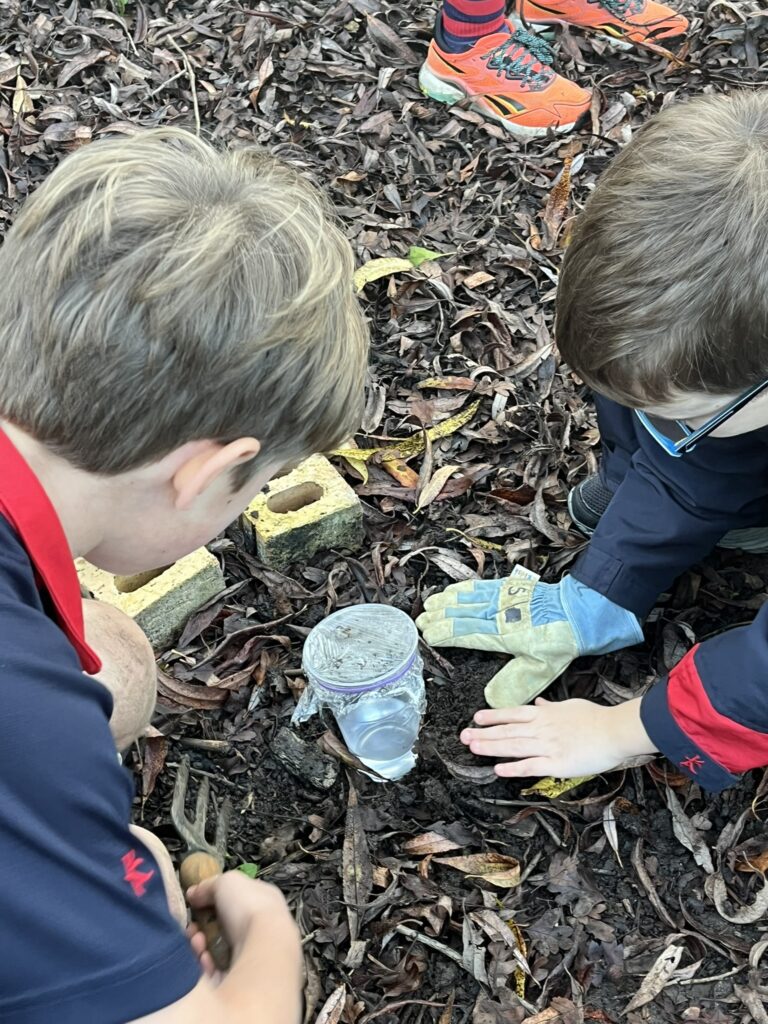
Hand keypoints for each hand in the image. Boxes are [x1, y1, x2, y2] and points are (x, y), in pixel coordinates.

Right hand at [186, 873, 300, 976]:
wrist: (264, 947)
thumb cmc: (248, 907)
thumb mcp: (227, 882)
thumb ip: (209, 886)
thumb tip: (193, 893)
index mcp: (262, 901)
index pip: (236, 899)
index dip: (213, 901)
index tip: (194, 903)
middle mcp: (260, 927)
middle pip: (223, 927)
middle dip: (202, 928)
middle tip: (192, 928)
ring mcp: (252, 954)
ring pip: (218, 949)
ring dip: (202, 946)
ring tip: (197, 942)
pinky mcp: (242, 979)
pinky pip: (217, 971)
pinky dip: (206, 964)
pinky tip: (203, 958)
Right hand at [417, 570, 641, 706]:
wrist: (581, 612)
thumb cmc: (561, 640)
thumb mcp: (540, 669)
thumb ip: (515, 683)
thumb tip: (492, 699)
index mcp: (503, 634)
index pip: (466, 633)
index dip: (445, 634)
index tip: (429, 634)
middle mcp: (500, 614)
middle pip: (462, 613)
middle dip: (439, 617)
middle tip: (422, 620)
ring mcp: (505, 599)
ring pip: (469, 598)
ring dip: (448, 601)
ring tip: (431, 604)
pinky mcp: (512, 588)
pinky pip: (483, 586)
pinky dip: (466, 588)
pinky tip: (456, 590)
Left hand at [460, 696, 657, 778]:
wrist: (614, 731)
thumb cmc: (596, 718)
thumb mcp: (570, 706)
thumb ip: (552, 707)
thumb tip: (539, 703)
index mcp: (545, 714)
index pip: (512, 713)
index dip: (493, 716)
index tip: (476, 718)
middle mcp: (542, 728)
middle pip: (507, 730)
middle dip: (483, 734)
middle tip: (464, 736)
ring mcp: (547, 746)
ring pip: (513, 746)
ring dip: (491, 747)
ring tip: (473, 748)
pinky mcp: (557, 763)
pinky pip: (530, 766)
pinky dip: (513, 767)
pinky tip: (498, 769)